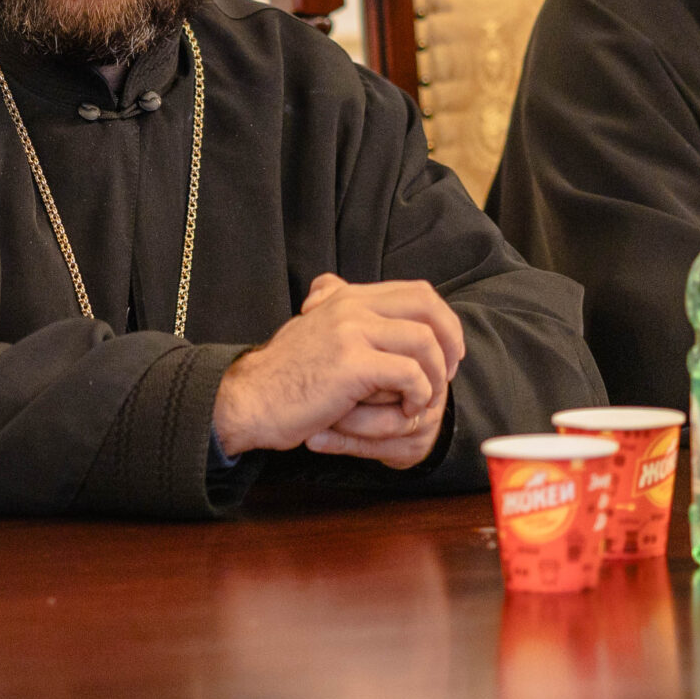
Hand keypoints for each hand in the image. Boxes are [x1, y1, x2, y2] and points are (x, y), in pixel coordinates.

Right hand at [213, 276, 463, 468]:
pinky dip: (418, 395)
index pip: (417, 292)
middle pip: (428, 306)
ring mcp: (351, 330)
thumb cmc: (282, 375)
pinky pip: (410, 374)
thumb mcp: (308, 328)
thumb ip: (329, 307)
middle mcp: (350, 305)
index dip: (443, 322)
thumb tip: (332, 288)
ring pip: (425, 342)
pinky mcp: (352, 363)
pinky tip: (407, 410)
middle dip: (450, 341)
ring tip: (423, 400)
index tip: (446, 353)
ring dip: (435, 376)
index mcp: (345, 296)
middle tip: (449, 373)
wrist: (248, 400)